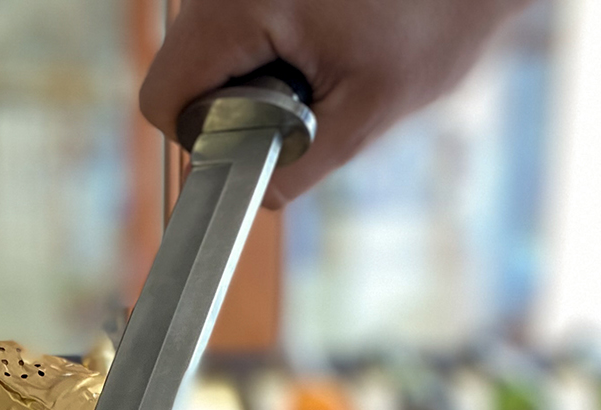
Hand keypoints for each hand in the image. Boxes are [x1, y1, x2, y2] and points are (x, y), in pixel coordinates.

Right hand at [140, 0, 521, 207]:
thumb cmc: (434, 24)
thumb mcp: (365, 115)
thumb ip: (297, 166)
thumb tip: (248, 199)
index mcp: (238, 8)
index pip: (165, 99)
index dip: (203, 138)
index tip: (258, 138)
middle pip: (183, 72)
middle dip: (235, 102)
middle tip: (309, 95)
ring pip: (207, 49)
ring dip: (255, 74)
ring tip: (326, 58)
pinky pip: (234, 25)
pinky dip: (270, 44)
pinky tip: (325, 37)